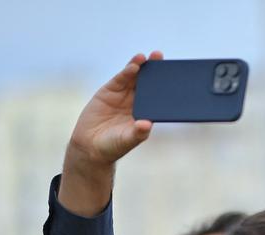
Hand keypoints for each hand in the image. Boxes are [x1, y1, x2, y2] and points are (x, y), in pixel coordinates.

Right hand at [59, 52, 161, 215]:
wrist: (90, 146)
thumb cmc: (113, 146)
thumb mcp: (127, 140)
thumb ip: (137, 133)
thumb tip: (146, 125)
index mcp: (146, 113)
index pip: (158, 97)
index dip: (165, 86)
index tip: (174, 76)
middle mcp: (137, 102)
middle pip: (148, 83)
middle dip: (155, 70)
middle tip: (161, 57)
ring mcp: (124, 96)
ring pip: (135, 78)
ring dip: (141, 66)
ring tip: (148, 57)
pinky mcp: (110, 91)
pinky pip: (121, 79)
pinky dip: (127, 71)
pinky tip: (134, 65)